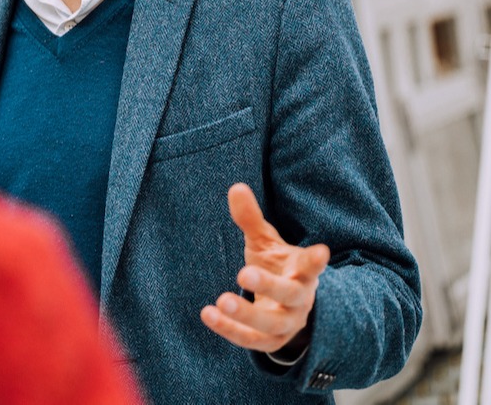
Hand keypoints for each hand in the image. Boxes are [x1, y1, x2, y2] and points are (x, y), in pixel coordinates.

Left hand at [200, 183, 329, 354]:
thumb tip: (235, 187)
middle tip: (243, 273)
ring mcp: (288, 323)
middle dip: (269, 285)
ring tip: (222, 300)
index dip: (316, 260)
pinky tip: (208, 314)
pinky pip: (252, 340)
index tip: (322, 251)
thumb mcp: (264, 241)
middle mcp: (300, 298)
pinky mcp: (272, 341)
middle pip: (290, 294)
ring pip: (271, 324)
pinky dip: (230, 329)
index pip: (312, 265)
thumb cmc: (276, 265)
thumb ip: (251, 218)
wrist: (287, 305)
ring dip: (246, 314)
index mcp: (302, 270)